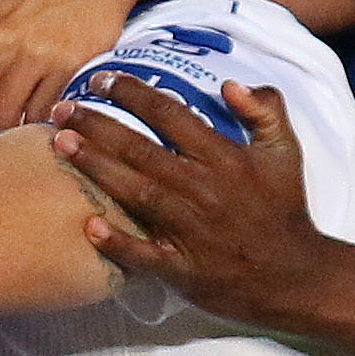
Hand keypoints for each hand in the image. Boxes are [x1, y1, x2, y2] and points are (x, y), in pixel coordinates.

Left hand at [53, 74, 339, 328]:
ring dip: (94, 166)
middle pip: (139, 148)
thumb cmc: (285, 210)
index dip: (131, 93)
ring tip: (59, 143)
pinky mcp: (181, 267)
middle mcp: (200, 187)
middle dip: (96, 124)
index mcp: (222, 157)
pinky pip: (143, 254)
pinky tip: (88, 226)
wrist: (294, 275)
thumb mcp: (286, 151)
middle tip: (62, 108)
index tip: (102, 80)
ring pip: (133, 191)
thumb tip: (228, 84)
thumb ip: (265, 110)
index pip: (168, 114)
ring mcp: (188, 229)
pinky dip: (117, 242)